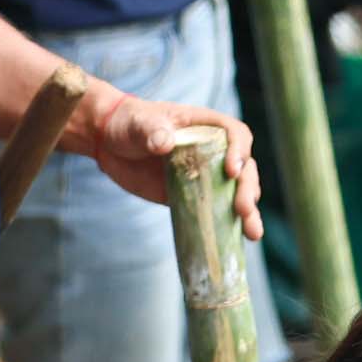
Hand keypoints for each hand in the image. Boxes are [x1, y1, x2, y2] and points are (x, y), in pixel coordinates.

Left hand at [78, 89, 259, 222]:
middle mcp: (213, 150)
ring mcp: (206, 174)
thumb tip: (165, 143)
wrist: (110, 143)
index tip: (231, 170)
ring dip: (248, 211)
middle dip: (247, 188)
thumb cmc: (128, 123)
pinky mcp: (195, 196)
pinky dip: (230, 224)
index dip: (240, 151)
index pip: (235, 134)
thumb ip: (151, 130)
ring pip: (236, 191)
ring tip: (252, 232)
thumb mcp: (137, 123)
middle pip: (244, 167)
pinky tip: (242, 239)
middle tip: (242, 209)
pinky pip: (217, 209)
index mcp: (205, 126)